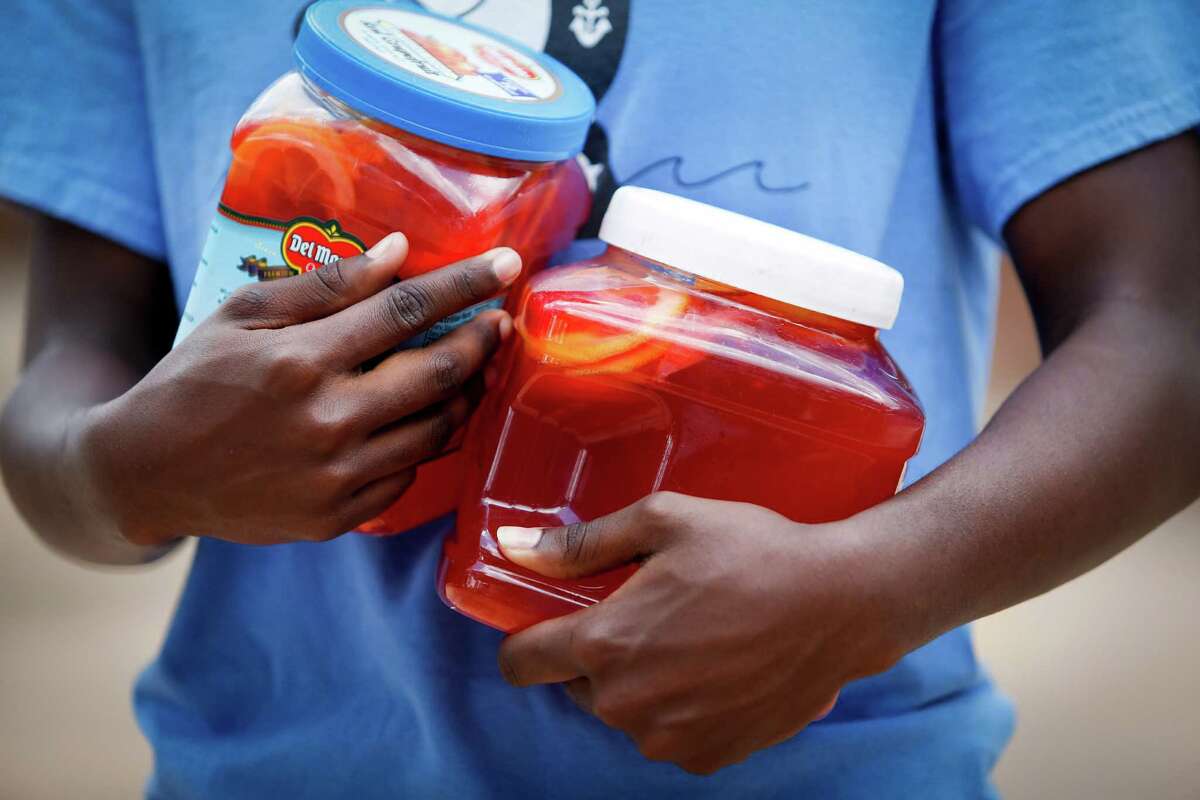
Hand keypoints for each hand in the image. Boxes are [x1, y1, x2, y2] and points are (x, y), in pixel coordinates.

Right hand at [77, 233, 519, 545]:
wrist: (145, 475)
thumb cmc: (193, 381)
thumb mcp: (244, 315)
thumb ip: (325, 285)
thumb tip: (398, 253)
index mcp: (300, 362)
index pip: (404, 312)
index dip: (464, 285)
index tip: (507, 265)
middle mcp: (326, 422)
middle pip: (439, 375)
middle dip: (483, 341)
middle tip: (500, 322)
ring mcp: (336, 477)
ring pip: (435, 431)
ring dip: (465, 394)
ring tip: (471, 368)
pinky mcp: (337, 515)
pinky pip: (408, 474)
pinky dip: (425, 441)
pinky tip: (423, 418)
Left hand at [496, 492, 913, 774]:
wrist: (841, 603)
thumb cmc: (753, 551)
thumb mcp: (663, 520)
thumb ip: (580, 543)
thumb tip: (513, 546)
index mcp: (605, 645)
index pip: (520, 663)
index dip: (528, 638)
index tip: (554, 618)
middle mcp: (627, 705)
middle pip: (576, 684)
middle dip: (598, 652)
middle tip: (648, 612)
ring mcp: (668, 738)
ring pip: (624, 711)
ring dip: (641, 682)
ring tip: (693, 637)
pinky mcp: (708, 758)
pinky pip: (668, 733)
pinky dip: (681, 707)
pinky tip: (718, 669)